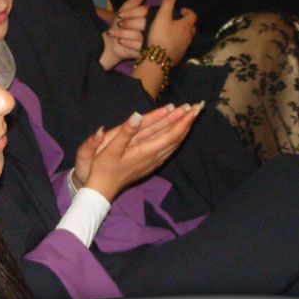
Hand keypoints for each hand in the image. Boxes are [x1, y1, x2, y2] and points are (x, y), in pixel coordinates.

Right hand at [74, 103, 200, 201]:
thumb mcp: (110, 149)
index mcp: (145, 151)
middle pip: (176, 138)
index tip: (191, 108)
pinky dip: (176, 139)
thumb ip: (124, 132)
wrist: (101, 191)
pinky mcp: (150, 165)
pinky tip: (179, 135)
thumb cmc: (102, 169)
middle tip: (197, 107)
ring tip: (191, 117)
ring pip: (174, 145)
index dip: (181, 121)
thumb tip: (137, 115)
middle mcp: (153, 158)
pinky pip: (169, 150)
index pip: (170, 135)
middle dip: (187, 122)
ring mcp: (153, 163)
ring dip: (183, 130)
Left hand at [100, 0, 149, 68]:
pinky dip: (127, 43)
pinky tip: (120, 41)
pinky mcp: (144, 51)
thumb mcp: (125, 10)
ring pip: (140, 35)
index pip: (145, 11)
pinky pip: (138, 47)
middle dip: (128, 23)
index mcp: (149, 16)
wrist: (111, 44)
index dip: (132, 12)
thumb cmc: (119, 25)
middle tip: (118, 24)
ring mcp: (149, 40)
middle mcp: (151, 28)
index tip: (120, 15)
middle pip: (144, 23)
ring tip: (114, 33)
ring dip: (124, 33)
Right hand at [145, 0, 195, 63]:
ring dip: (182, 34)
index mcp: (186, 25)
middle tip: (177, 20)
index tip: (180, 10)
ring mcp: (184, 48)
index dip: (187, 12)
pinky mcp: (179, 57)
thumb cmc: (160, 35)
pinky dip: (177, 43)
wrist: (157, 59)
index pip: (192, 16)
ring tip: (172, 31)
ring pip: (187, 38)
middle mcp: (188, 37)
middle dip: (186, 23)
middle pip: (191, 28)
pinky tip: (169, 44)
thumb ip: (168, 1)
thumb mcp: (162, 16)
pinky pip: (181, 47)